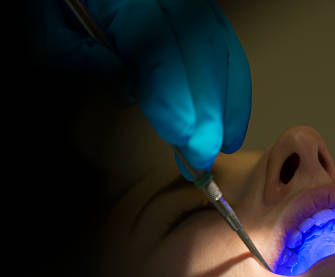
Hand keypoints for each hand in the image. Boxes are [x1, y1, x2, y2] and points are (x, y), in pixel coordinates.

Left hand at [34, 0, 250, 178]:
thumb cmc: (65, 4)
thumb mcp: (51, 27)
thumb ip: (78, 57)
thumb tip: (131, 90)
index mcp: (126, 0)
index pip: (159, 49)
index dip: (175, 95)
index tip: (183, 136)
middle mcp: (165, 0)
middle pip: (199, 52)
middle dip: (207, 109)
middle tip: (203, 155)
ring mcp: (187, 5)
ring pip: (220, 51)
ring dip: (228, 103)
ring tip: (225, 144)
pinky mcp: (198, 14)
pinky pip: (225, 47)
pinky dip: (233, 86)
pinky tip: (231, 119)